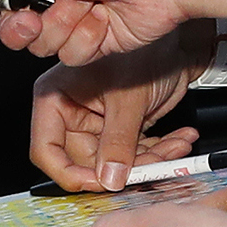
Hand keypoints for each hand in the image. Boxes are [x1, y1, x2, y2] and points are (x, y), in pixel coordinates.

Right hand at [0, 0, 187, 65]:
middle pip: (13, 26)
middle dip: (20, 27)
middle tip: (33, 19)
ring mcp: (76, 16)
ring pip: (42, 45)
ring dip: (61, 29)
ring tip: (84, 7)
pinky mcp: (96, 40)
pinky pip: (72, 55)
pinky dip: (87, 39)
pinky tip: (105, 20)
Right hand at [29, 33, 203, 192]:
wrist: (177, 42)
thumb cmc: (144, 49)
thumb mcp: (128, 99)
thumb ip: (118, 142)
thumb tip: (109, 179)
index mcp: (55, 97)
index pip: (46, 149)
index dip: (69, 173)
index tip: (99, 184)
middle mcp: (71, 112)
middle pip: (85, 162)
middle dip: (124, 168)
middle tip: (153, 167)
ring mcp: (96, 123)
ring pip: (114, 164)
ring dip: (150, 160)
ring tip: (177, 147)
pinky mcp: (121, 130)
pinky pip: (135, 154)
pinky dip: (160, 151)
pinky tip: (180, 140)